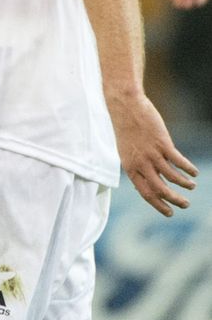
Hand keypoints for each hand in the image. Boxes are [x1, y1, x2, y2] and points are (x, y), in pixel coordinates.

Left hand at [109, 94, 197, 216]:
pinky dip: (188, 168)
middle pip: (160, 190)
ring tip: (192, 186)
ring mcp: (152, 154)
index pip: (145, 193)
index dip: (158, 205)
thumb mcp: (125, 152)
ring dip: (184, 184)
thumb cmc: (126, 128)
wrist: (125, 107)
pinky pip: (178, 161)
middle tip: (185, 204)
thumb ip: (135, 167)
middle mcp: (141, 164)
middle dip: (174, 200)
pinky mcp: (162, 143)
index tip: (169, 212)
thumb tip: (144, 182)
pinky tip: (194, 172)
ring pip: (172, 177)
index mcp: (131, 168)